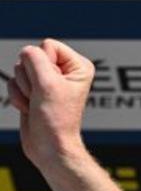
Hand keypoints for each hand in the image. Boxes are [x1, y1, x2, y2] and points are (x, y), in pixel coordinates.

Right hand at [7, 38, 94, 168]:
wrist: (49, 145)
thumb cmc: (56, 118)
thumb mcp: (47, 83)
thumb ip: (35, 58)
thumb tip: (26, 51)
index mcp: (78, 66)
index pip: (48, 44)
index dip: (43, 64)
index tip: (52, 86)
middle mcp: (64, 70)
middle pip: (31, 55)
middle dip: (31, 78)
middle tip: (43, 97)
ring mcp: (47, 80)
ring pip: (20, 68)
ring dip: (24, 88)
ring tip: (37, 103)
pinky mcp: (33, 89)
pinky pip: (13, 81)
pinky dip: (17, 96)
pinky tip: (30, 108)